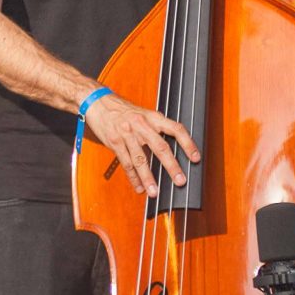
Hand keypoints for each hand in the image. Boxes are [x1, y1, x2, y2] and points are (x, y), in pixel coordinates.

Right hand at [85, 92, 199, 195]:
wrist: (98, 101)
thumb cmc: (123, 110)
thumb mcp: (143, 113)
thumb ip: (156, 128)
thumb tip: (172, 147)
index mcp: (152, 117)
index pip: (175, 129)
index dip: (188, 143)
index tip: (196, 158)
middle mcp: (141, 124)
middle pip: (160, 147)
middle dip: (171, 166)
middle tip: (180, 181)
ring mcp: (127, 134)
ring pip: (140, 159)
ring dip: (148, 178)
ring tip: (155, 193)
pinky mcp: (114, 142)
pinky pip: (125, 163)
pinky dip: (133, 177)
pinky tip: (139, 187)